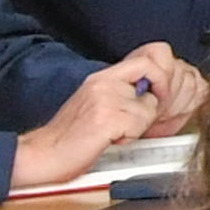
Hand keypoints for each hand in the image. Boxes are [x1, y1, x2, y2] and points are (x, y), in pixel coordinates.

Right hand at [4, 46, 190, 189]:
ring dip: (140, 125)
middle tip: (141, 118)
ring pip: (152, 106)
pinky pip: (140, 124)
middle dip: (160, 98)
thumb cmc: (73, 137)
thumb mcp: (101, 105)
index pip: (152, 54)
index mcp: (106, 76)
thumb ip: (129, 94)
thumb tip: (164, 94)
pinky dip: (130, 137)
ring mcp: (105, 97)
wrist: (43, 155)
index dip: (166, 74)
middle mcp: (105, 81)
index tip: (161, 96)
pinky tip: (109, 140)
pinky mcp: (106, 117)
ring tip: (115, 133)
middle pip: (159, 71)